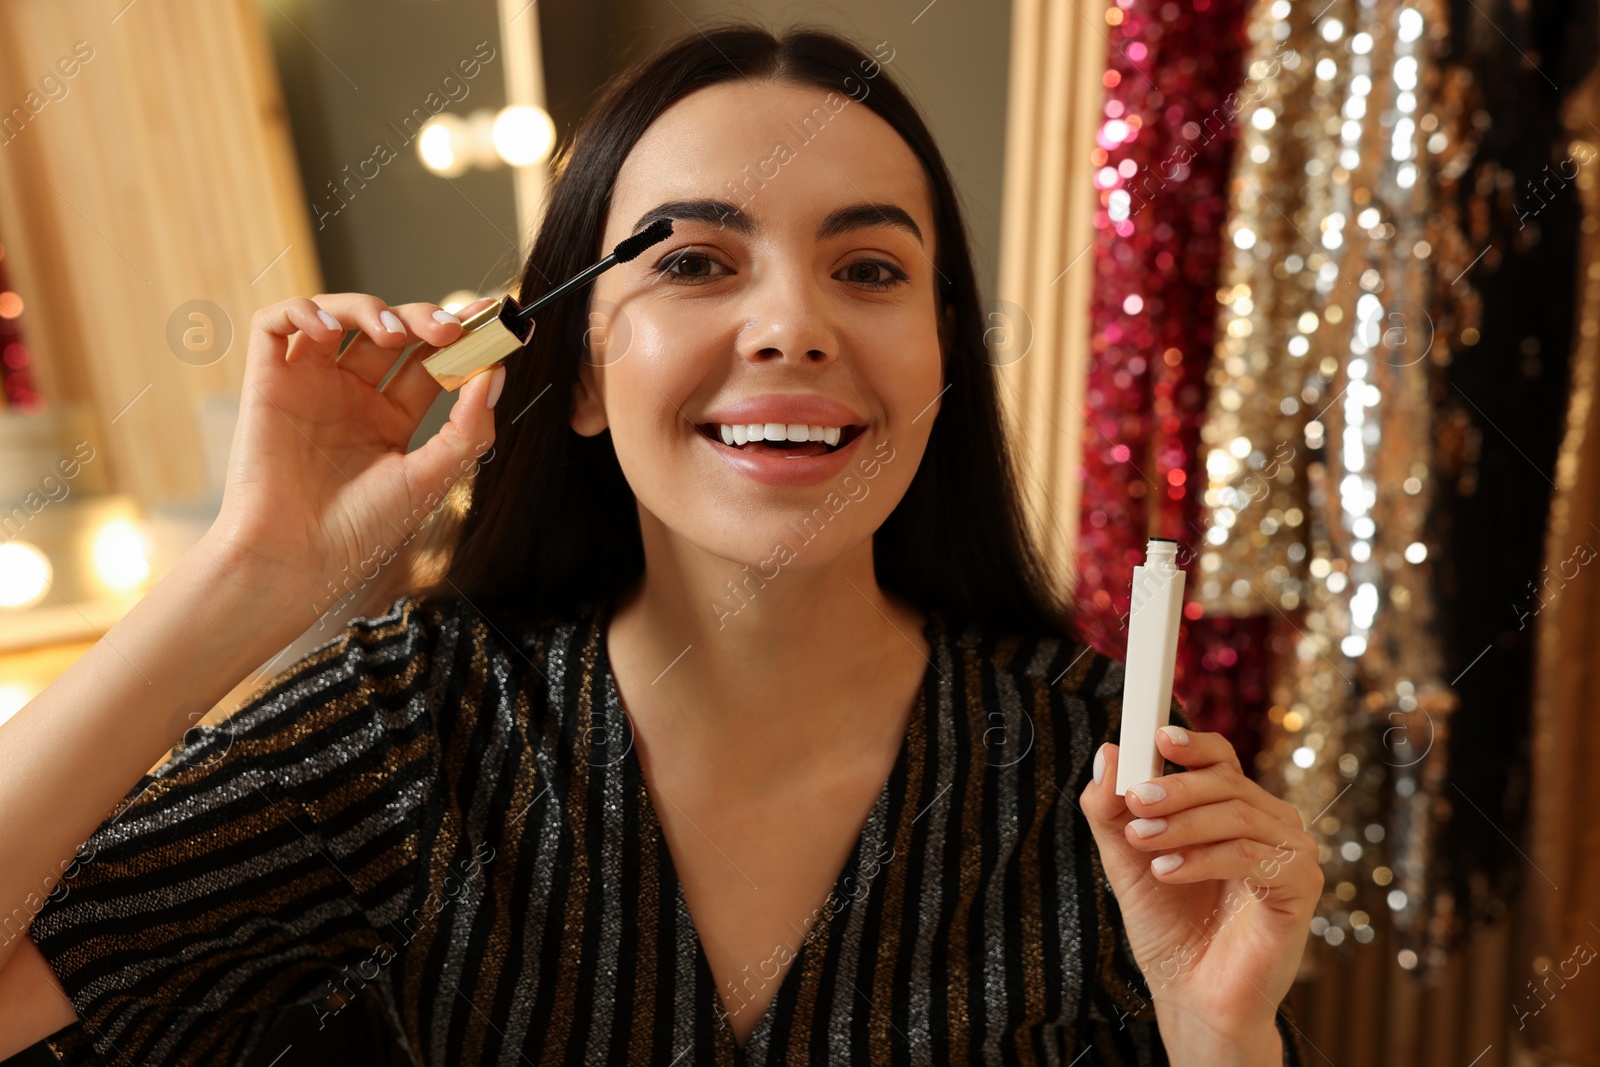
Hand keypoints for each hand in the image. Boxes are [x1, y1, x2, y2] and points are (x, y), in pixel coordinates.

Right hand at [206, 294, 511, 619]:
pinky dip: (302, 310)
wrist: (294, 560)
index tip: (492, 322)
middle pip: (393, 332)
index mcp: (391, 419)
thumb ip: (467, 428)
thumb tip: (496, 373)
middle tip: (451, 329)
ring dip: (371, 309)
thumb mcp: (430, 479)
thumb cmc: (360, 532)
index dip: (459, 338)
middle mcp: (352, 396)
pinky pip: (275, 323)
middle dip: (425, 319)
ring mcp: (310, 385)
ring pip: (341, 315)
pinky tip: (328, 328)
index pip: (430, 361)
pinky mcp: (267, 382)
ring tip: (396, 334)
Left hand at [1078, 726, 1319, 1050]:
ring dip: (1183, 824)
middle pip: (1227, 781)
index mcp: (1234, 810)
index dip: (1192, 743)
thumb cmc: (1168, 926)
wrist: (1192, 995)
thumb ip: (1111, 811)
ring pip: (1237, 813)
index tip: (1157, 736)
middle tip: (1135, 801)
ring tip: (1144, 843)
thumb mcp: (1125, 861)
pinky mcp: (1300, 888)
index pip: (1221, 759)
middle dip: (1175, 788)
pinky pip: (1252, 855)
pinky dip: (1205, 858)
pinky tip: (1169, 872)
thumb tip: (1107, 754)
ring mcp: (1291, 854)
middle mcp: (1270, 824)